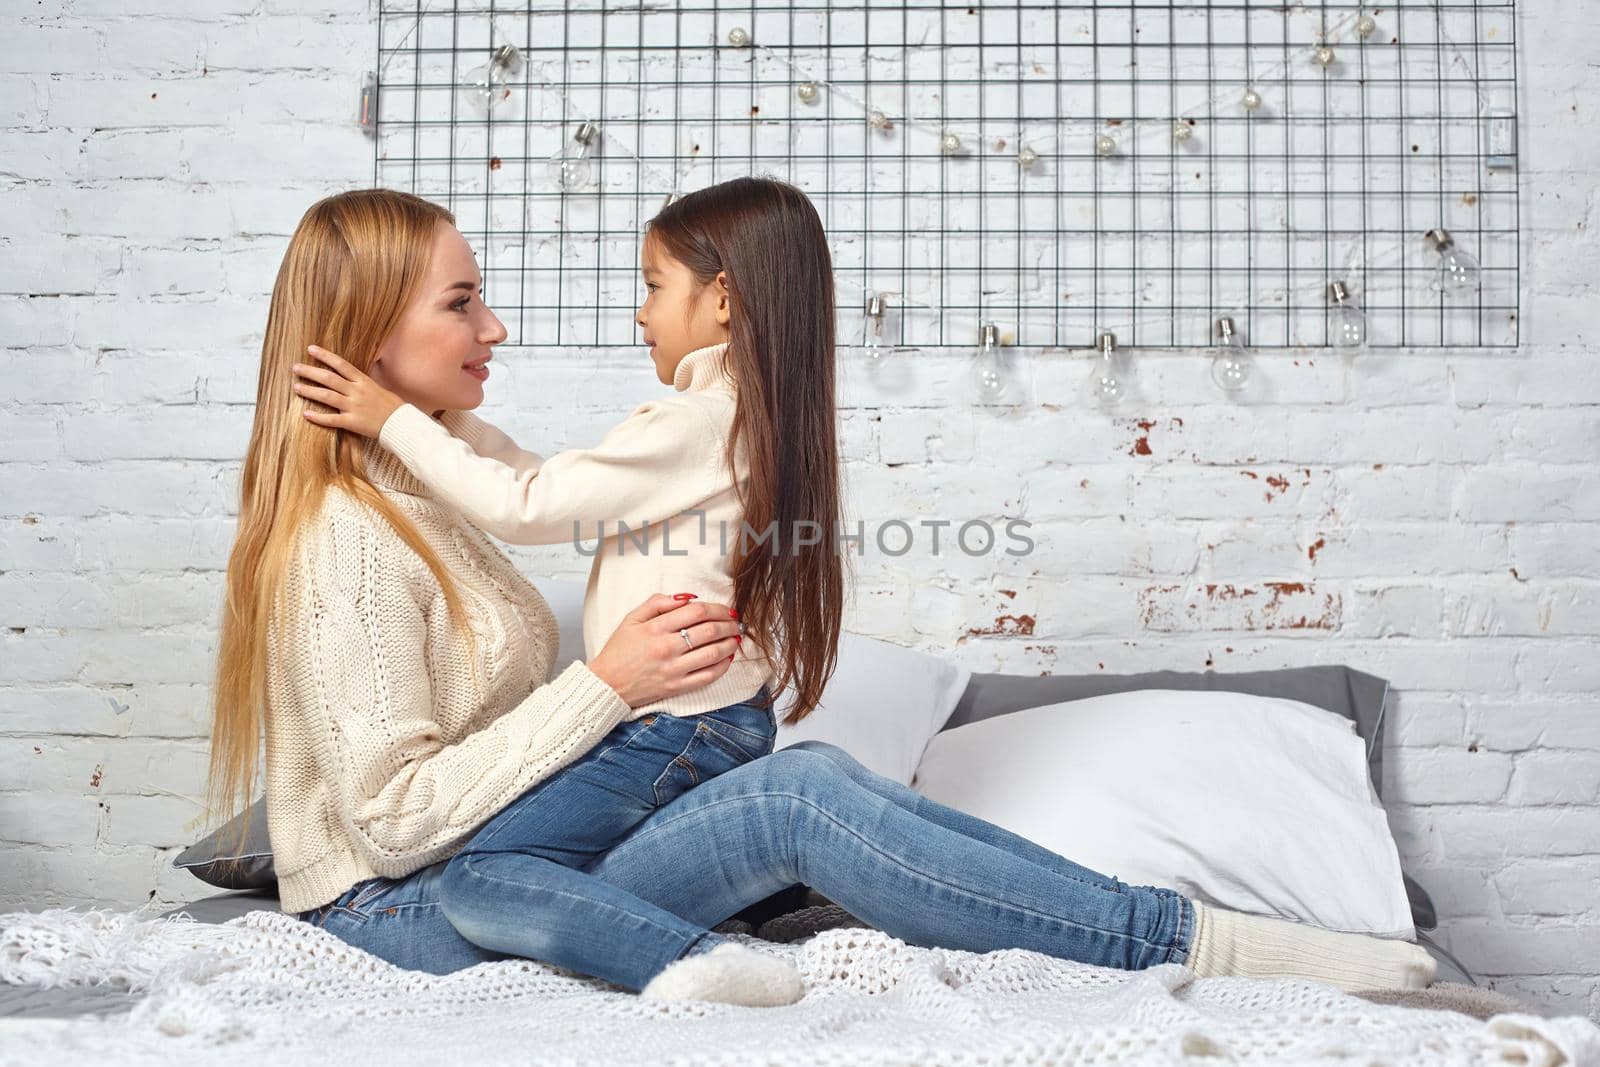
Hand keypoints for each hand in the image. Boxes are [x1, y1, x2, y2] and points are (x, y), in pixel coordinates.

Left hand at [292, 345, 405, 438]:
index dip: (324, 356)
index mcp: (363, 381)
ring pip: (327, 396)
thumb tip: (349, 373)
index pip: (340, 364)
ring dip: (310, 391)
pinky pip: (332, 419)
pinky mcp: (353, 422)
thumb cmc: (392, 406)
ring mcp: (354, 407)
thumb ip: (362, 381)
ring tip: (296, 387)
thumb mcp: (378, 387)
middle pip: (329, 378)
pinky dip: (318, 417)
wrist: (402, 424)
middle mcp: (357, 391)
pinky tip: (306, 414)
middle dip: (310, 372)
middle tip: (295, 368)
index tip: (310, 349)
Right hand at [587, 594, 744, 707]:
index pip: (696, 612)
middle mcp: (666, 648)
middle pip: (709, 631)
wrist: (607, 684)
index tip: (727, 609)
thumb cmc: (619, 650)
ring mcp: (673, 669)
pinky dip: (723, 666)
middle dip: (729, 624)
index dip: (717, 608)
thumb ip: (658, 603)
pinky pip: (707, 676)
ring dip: (730, 643)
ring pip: (712, 653)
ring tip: (736, 637)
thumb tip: (687, 597)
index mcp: (655, 628)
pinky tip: (728, 658)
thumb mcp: (631, 618)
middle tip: (737, 622)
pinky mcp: (676, 687)